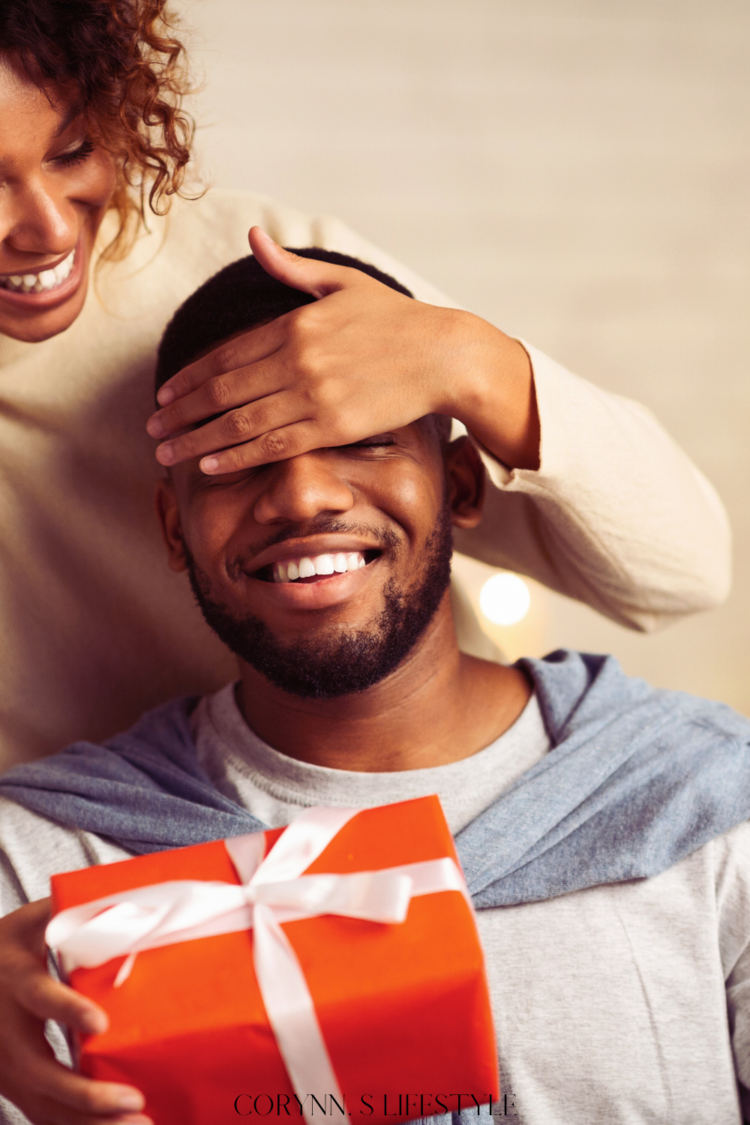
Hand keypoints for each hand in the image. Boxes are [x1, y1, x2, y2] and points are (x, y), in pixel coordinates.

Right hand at [0, 899, 149, 1124]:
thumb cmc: (5, 948)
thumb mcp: (29, 921)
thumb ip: (66, 910)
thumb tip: (118, 895)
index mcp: (13, 980)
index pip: (39, 998)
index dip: (67, 1010)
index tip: (100, 1024)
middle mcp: (4, 1032)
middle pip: (40, 1072)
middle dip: (85, 1093)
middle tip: (132, 1100)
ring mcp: (4, 1067)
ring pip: (42, 1105)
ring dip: (88, 1122)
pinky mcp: (12, 1087)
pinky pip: (44, 1116)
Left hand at [147, 227, 539, 473]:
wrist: (445, 355)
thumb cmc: (396, 320)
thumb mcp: (342, 283)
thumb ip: (291, 269)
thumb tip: (254, 237)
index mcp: (295, 324)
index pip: (227, 355)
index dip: (191, 377)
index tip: (164, 393)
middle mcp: (298, 360)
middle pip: (224, 391)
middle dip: (181, 412)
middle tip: (152, 428)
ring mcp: (315, 396)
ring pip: (241, 422)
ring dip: (198, 439)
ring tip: (168, 452)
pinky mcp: (334, 427)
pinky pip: (275, 445)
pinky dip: (238, 456)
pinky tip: (210, 463)